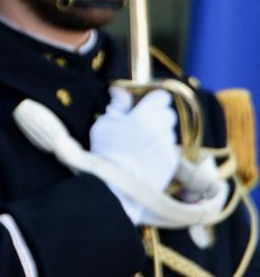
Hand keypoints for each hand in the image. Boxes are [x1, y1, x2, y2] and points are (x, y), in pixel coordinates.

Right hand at [90, 87, 178, 223]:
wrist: (116, 186)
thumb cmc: (106, 152)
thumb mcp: (104, 124)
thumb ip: (117, 106)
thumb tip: (120, 90)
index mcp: (145, 116)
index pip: (162, 97)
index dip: (154, 98)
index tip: (144, 102)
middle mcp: (161, 130)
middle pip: (169, 115)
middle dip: (158, 116)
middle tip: (142, 123)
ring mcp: (168, 148)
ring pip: (169, 134)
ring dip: (159, 135)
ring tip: (142, 144)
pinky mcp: (171, 166)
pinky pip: (169, 152)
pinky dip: (160, 152)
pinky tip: (145, 159)